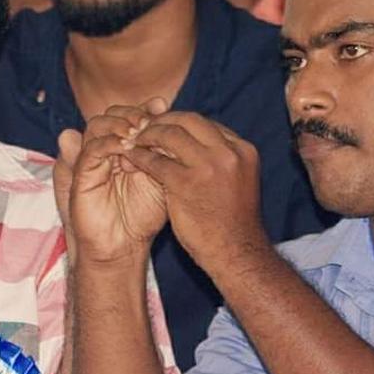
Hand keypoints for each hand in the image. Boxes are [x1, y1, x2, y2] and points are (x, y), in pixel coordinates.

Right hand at [56, 101, 169, 265]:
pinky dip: (108, 143)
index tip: (163, 106)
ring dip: (118, 124)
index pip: (132, 115)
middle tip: (149, 120)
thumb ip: (165, 154)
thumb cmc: (145, 215)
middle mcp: (108, 149)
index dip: (146, 108)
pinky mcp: (81, 175)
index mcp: (127, 146)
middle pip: (112, 113)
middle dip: (132, 113)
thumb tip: (175, 128)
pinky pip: (91, 149)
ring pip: (97, 125)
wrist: (124, 247)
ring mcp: (93, 160)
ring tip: (137, 132)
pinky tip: (125, 147)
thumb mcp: (163, 180)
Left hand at [121, 112, 266, 269]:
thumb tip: (195, 143)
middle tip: (145, 127)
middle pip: (189, 120)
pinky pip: (156, 161)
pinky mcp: (186, 183)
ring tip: (134, 140)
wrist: (237, 253)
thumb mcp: (236, 180)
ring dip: (148, 135)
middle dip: (163, 121)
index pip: (206, 123)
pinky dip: (141, 157)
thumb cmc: (233, 222)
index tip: (166, 128)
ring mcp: (208, 166)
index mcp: (243, 149)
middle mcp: (228, 152)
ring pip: (170, 135)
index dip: (182, 123)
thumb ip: (219, 159)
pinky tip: (130, 158)